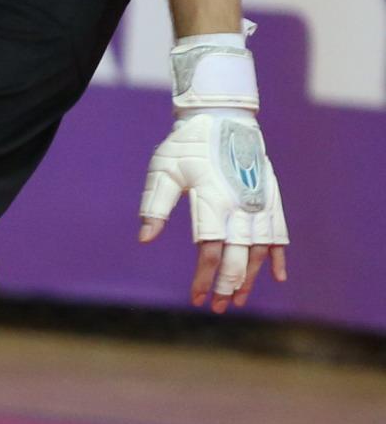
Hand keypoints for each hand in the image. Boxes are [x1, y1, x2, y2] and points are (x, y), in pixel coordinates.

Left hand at [139, 112, 287, 313]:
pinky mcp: (270, 197)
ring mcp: (258, 202)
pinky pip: (279, 232)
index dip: (204, 278)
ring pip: (259, 249)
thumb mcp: (163, 170)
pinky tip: (278, 277)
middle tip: (217, 307)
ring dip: (251, 277)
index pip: (210, 251)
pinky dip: (279, 255)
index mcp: (213, 200)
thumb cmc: (187, 144)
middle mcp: (240, 205)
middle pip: (238, 256)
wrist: (223, 115)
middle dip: (227, 285)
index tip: (196, 298)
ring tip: (239, 300)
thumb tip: (145, 239)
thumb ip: (155, 205)